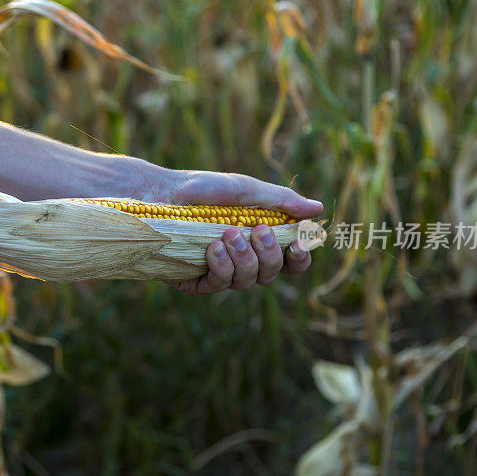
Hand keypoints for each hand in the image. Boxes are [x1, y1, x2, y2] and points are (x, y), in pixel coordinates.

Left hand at [143, 170, 322, 293]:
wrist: (158, 192)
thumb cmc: (201, 189)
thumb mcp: (244, 190)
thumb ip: (281, 201)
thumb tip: (318, 209)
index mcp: (256, 240)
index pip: (287, 260)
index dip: (299, 259)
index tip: (301, 245)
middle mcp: (240, 260)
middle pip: (270, 275)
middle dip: (270, 255)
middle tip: (257, 231)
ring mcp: (217, 273)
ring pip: (246, 283)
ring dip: (244, 259)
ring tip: (228, 233)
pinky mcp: (193, 282)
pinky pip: (217, 286)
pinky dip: (221, 268)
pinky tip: (213, 248)